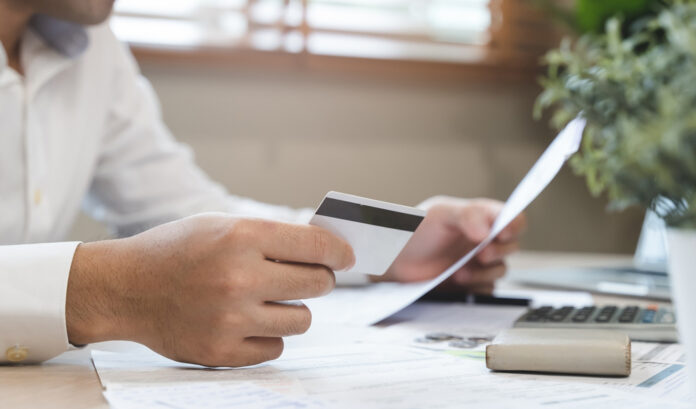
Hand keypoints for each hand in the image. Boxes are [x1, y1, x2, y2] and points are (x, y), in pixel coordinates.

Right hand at [65, 213, 354, 366]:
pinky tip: (249, 321)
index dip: (339, 251)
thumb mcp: (222, 225)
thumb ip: (271, 236)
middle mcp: (240, 278)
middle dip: (319, 279)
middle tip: (307, 277)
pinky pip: (275, 348)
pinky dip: (268, 336)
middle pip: (318, 284)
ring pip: (302, 320)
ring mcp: (231, 319)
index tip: (346, 257)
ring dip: (293, 309)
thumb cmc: (176, 250)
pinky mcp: (221, 351)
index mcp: (242, 238)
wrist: (124, 288)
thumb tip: (324, 250)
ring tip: (270, 300)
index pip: (316, 245)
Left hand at [380, 197, 525, 293]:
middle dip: (499, 251)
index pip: (511, 218)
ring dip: (484, 273)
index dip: (513, 224)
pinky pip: (487, 290)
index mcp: (481, 217)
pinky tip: (457, 284)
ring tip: (459, 273)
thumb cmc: (415, 230)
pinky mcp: (472, 285)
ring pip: (500, 270)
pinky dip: (476, 288)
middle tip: (481, 254)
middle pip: (511, 246)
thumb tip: (488, 231)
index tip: (502, 232)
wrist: (395, 261)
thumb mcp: (441, 213)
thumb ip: (468, 215)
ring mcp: (478, 263)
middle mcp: (484, 240)